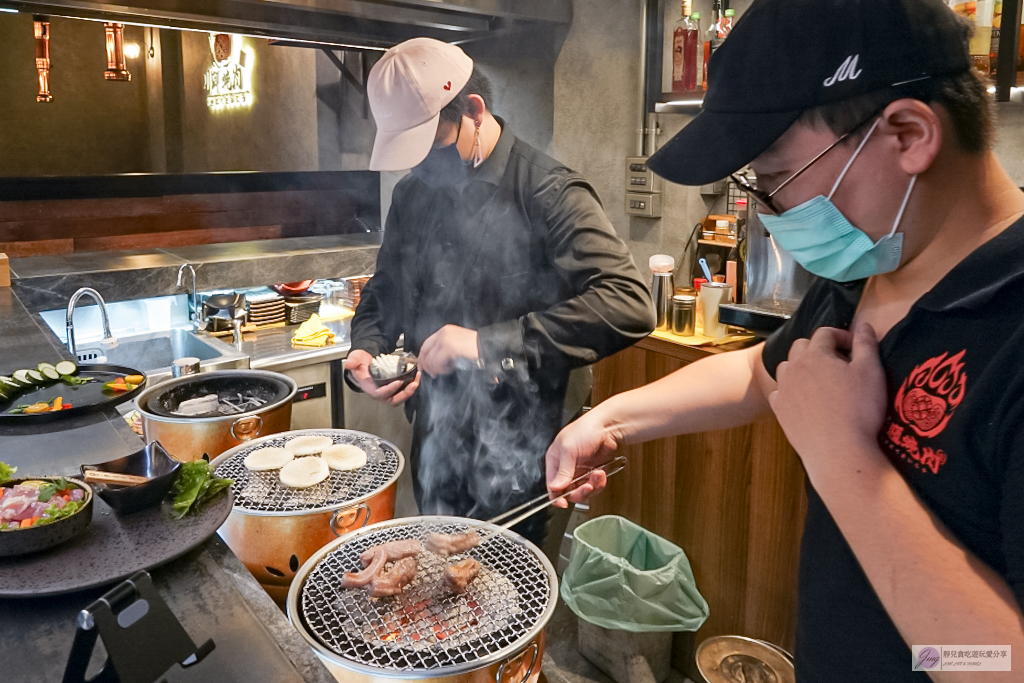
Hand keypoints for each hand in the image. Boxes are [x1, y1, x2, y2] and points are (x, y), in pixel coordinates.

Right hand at [344, 349, 420, 406]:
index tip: (398, 382)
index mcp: (369, 387)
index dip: (389, 390)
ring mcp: (387, 391)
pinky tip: (416, 377)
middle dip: (404, 394)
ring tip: (417, 380)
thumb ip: (353, 360)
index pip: (379, 393)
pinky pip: (403, 391)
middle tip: (412, 384)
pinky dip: (411, 385)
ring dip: (410, 391)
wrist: (365, 362)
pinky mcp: (394, 388)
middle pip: (392, 400)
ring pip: (400, 397)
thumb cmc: (360, 362)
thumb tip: (349, 364)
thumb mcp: (355, 358)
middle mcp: (379, 391)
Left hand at [418, 325, 479, 377]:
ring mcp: (445, 340)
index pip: (426, 344)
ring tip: (446, 370)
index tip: (423, 366)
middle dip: (426, 365)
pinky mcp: (449, 348)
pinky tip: (450, 369)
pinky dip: (442, 369)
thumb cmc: (476, 347)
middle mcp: (443, 333)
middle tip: (431, 373)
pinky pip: (437, 362)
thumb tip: (433, 359)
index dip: (423, 357)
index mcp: (445, 330)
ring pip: (430, 359)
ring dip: (436, 369)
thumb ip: (445, 347)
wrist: (488, 345)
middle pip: (425, 351)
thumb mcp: (457, 343)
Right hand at [545, 410, 619, 507]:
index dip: (556, 496)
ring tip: (597, 474)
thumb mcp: (569, 450)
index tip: (563, 503)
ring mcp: (580, 470)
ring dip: (592, 485)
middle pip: (568, 491)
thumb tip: (555, 487)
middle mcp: (566, 467)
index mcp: (555, 460)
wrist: (608, 426)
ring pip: (583, 490)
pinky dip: (599, 482)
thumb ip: (563, 471)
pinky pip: (594, 486)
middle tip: (587, 487)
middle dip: (579, 491)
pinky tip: (601, 472)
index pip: (552, 484)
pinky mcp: (593, 472)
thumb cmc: (585, 429)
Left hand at [768, 324, 887, 482]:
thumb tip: (863, 325)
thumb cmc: (859, 409)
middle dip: (819, 349)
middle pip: (801, 346)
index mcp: (815, 355)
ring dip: (801, 367)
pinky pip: (780, 392)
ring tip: (821, 380)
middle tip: (839, 364)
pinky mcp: (780, 411)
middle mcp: (794, 368)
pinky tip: (805, 400)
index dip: (842, 336)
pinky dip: (790, 390)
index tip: (855, 348)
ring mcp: (784, 390)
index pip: (825, 333)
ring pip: (787, 368)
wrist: (838, 451)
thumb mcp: (871, 371)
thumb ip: (866, 344)